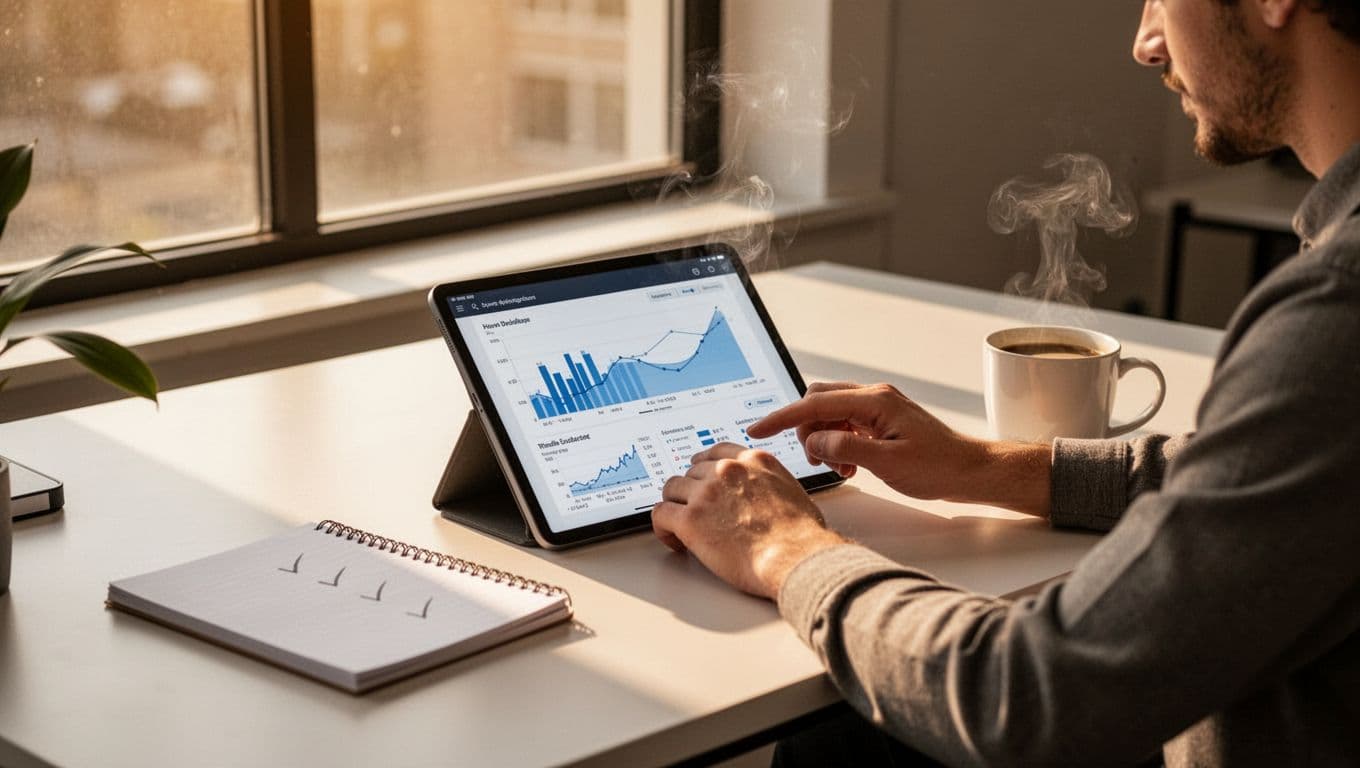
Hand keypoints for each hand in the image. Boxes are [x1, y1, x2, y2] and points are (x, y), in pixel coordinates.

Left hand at [652, 443, 847, 599]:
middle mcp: (727, 470)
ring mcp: (706, 493)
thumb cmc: (802, 535)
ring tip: (681, 527)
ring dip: (675, 506)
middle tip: (694, 511)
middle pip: (692, 471)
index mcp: (753, 461)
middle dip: (692, 491)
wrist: (796, 557)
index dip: (705, 468)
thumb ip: (769, 482)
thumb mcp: (792, 491)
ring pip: (672, 488)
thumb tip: (763, 494)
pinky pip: (660, 514)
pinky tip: (674, 540)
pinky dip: (662, 528)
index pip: (717, 452)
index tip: (701, 479)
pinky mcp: (690, 519)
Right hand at [748, 382, 1051, 515]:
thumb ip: (845, 448)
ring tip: (839, 468)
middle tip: (816, 461)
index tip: (757, 429)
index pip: (814, 403)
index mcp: (874, 401)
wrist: (970, 472)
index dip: (782, 418)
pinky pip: (845, 425)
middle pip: (818, 402)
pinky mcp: (881, 420)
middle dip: (806, 431)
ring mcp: (878, 407)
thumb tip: (814, 441)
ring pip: (830, 415)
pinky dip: (837, 444)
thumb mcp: (887, 463)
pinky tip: (850, 466)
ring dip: (824, 440)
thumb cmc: (938, 467)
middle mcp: (873, 397)